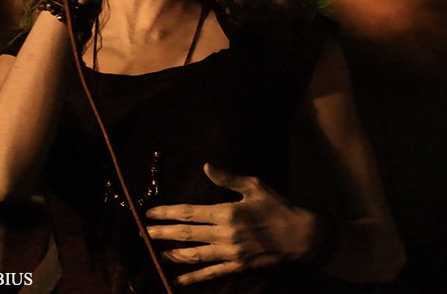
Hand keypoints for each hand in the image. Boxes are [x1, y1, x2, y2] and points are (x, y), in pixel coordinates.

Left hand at [145, 163, 318, 285]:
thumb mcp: (255, 186)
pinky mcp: (237, 267)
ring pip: (194, 255)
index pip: (189, 213)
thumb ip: (227, 178)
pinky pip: (210, 274)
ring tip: (157, 251)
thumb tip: (206, 166)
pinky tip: (177, 279)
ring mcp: (230, 253)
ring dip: (173, 254)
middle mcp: (224, 234)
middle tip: (144, 233)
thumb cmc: (278, 208)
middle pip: (186, 234)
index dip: (167, 213)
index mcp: (226, 212)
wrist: (302, 236)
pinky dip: (192, 277)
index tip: (151, 213)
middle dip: (163, 233)